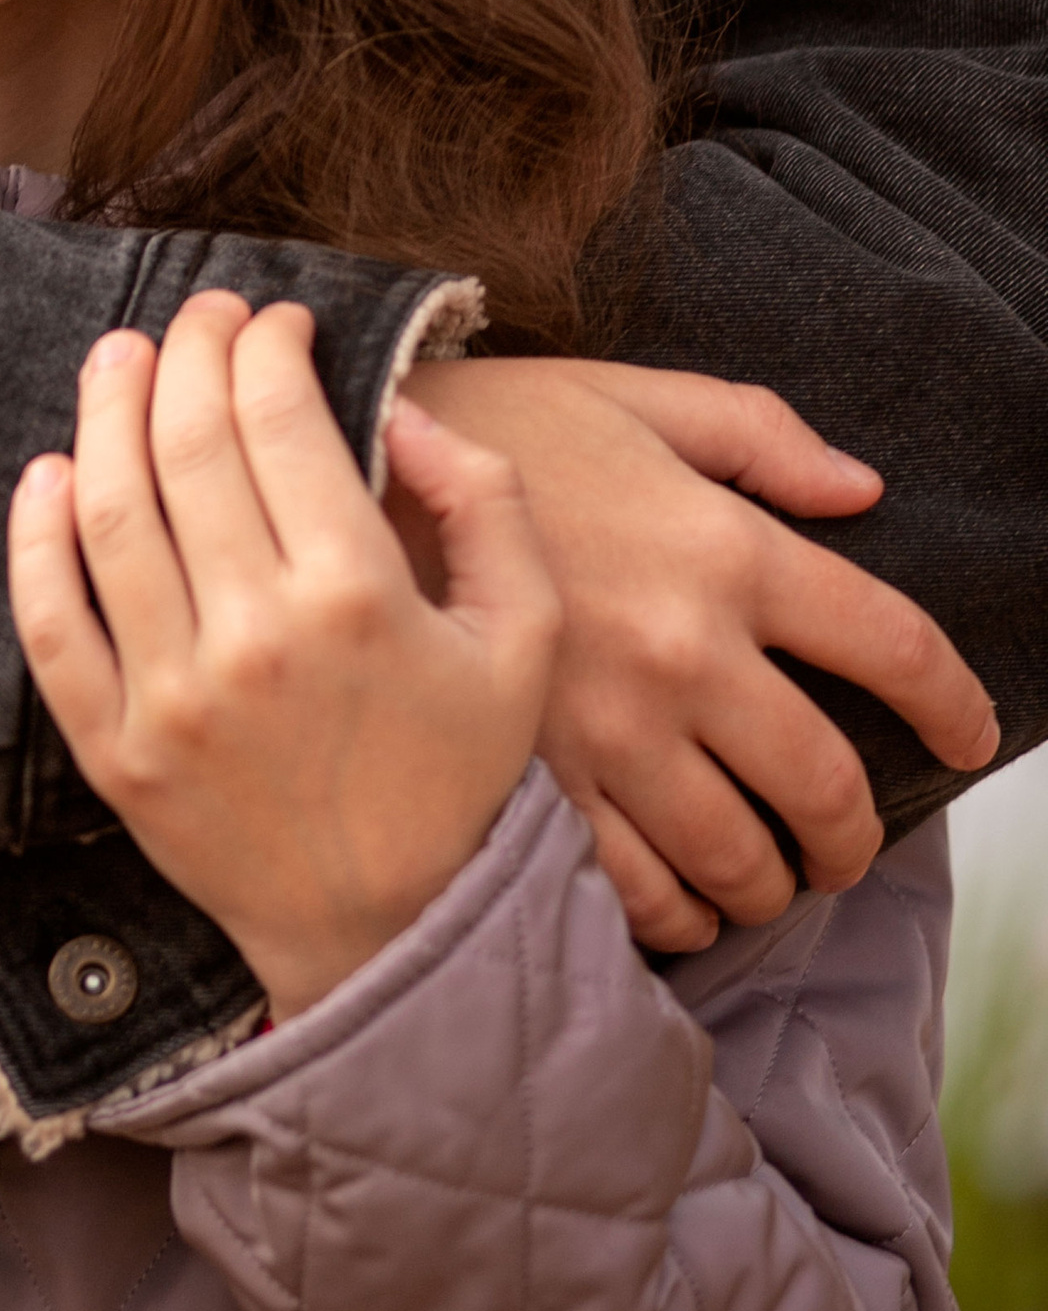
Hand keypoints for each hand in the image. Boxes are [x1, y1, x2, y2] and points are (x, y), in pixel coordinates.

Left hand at [10, 295, 557, 1020]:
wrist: (394, 939)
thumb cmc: (461, 775)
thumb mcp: (524, 638)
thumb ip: (486, 506)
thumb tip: (404, 410)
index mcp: (355, 596)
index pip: (278, 415)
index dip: (269, 342)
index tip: (276, 321)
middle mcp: (253, 637)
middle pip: (185, 441)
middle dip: (189, 348)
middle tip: (199, 315)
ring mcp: (171, 696)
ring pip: (108, 510)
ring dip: (105, 409)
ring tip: (120, 355)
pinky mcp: (114, 751)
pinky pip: (51, 625)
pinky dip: (33, 538)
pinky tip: (48, 472)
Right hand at [405, 357, 998, 951]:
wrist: (339, 461)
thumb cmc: (491, 419)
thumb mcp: (629, 396)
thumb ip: (754, 434)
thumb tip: (861, 489)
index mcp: (724, 549)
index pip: (894, 645)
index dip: (954, 704)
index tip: (970, 736)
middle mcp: (687, 652)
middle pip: (826, 785)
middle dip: (855, 835)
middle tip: (847, 844)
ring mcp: (612, 730)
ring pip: (740, 858)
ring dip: (771, 884)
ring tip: (766, 877)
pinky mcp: (537, 779)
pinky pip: (636, 890)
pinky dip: (674, 914)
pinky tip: (676, 899)